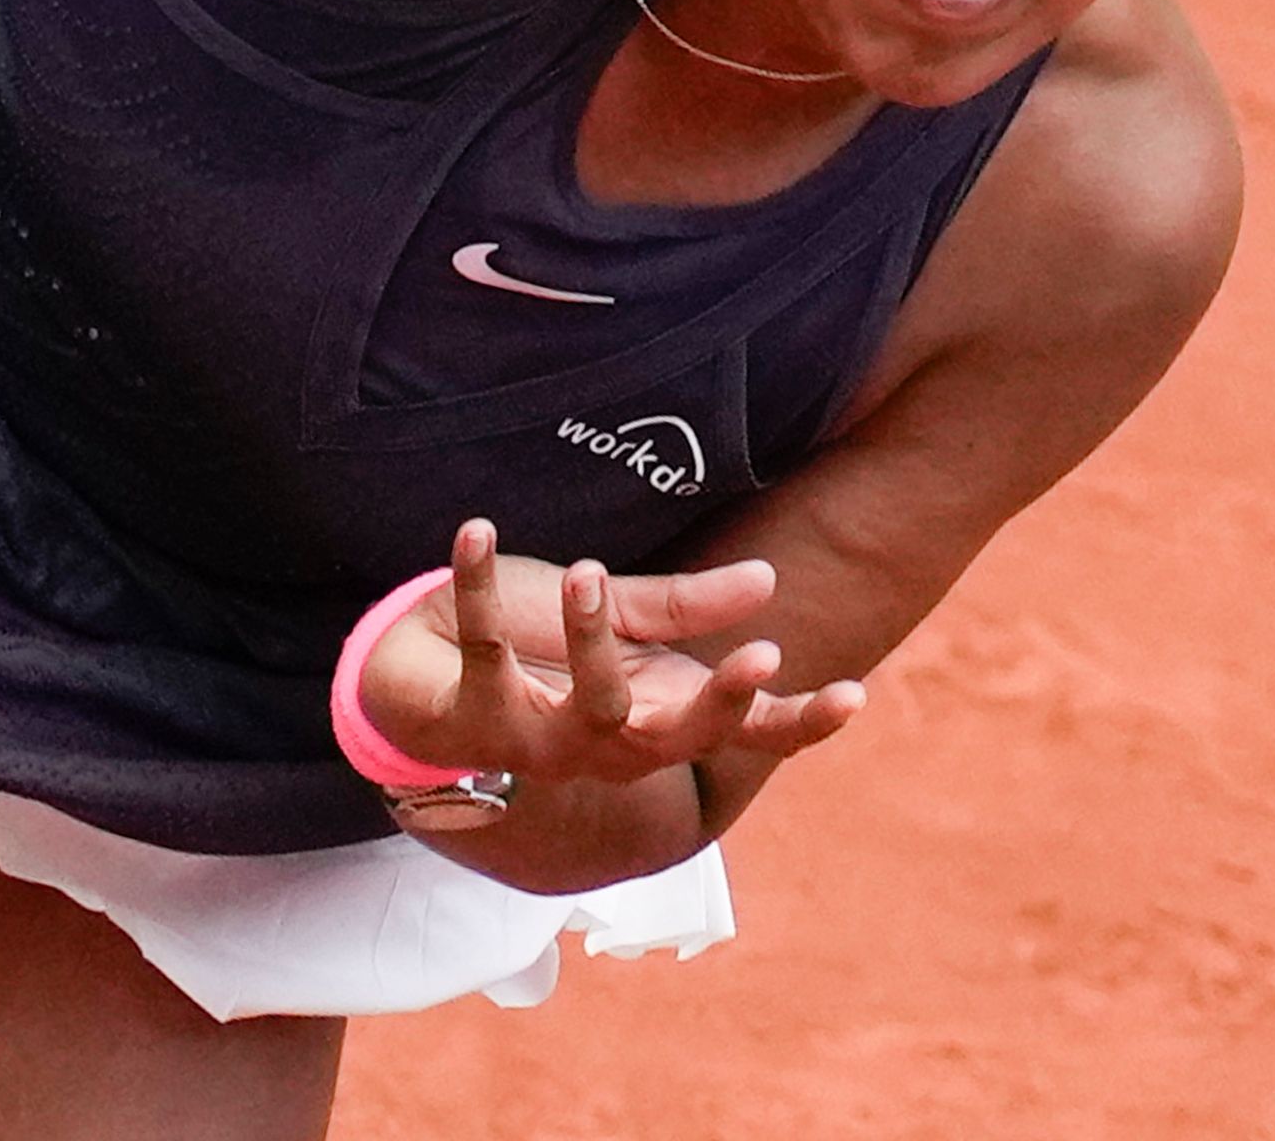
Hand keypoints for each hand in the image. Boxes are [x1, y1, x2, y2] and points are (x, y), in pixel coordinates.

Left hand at [361, 519, 864, 789]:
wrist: (418, 672)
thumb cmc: (535, 650)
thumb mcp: (620, 620)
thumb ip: (686, 609)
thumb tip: (770, 584)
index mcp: (653, 714)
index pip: (740, 732)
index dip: (798, 722)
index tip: (856, 696)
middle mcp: (607, 744)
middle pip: (680, 742)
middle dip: (722, 702)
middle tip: (765, 652)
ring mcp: (540, 742)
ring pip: (589, 708)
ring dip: (591, 638)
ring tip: (585, 568)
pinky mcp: (471, 717)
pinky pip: (482, 651)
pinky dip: (473, 586)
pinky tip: (473, 530)